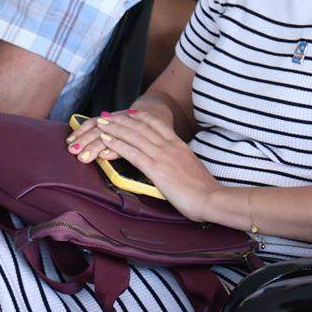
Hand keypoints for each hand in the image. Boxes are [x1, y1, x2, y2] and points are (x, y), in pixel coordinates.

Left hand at [68, 106, 222, 220]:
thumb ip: (181, 162)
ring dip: (114, 128)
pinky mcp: (156, 169)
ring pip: (133, 136)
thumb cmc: (204, 189)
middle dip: (121, 120)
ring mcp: (162, 156)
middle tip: (106, 115)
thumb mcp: (191, 168)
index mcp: (179, 144)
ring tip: (100, 123)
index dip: (139, 117)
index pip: (156, 124)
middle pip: (140, 127)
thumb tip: (174, 165)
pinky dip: (117, 144)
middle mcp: (169, 146)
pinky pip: (132, 153)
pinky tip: (106, 141)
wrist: (211, 198)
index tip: (128, 113)